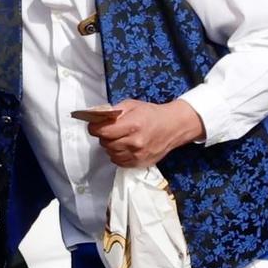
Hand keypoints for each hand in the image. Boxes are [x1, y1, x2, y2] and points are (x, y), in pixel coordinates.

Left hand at [87, 99, 203, 168]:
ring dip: (111, 145)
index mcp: (133, 125)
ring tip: (120, 138)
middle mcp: (135, 142)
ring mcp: (137, 154)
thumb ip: (113, 111)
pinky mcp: (139, 163)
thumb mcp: (132, 105)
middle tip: (111, 130)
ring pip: (110, 153)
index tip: (95, 125)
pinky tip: (124, 146)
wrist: (173, 127)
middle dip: (104, 135)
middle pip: (105, 143)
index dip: (94, 127)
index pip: (102, 131)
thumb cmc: (152, 114)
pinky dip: (117, 154)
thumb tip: (96, 117)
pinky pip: (118, 161)